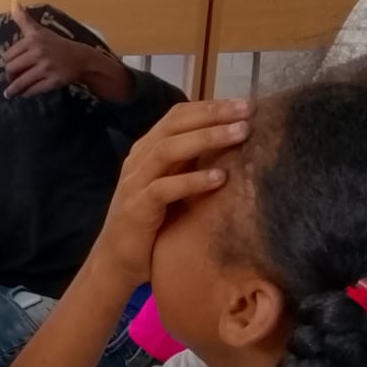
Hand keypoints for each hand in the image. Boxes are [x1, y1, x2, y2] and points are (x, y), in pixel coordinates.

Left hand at [2, 1, 97, 97]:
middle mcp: (39, 53)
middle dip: (9, 76)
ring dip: (13, 89)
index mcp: (32, 40)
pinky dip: (26, 93)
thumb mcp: (39, 30)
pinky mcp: (53, 81)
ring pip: (20, 82)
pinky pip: (33, 90)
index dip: (7, 62)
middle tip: (11, 79)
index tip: (10, 66)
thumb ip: (24, 19)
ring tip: (10, 92)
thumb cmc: (56, 44)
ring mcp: (46, 68)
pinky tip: (24, 93)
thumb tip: (14, 0)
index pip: (8, 56)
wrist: (81, 58)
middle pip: (11, 69)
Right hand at [88, 98, 251, 288]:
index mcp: (147, 150)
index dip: (210, 106)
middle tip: (248, 111)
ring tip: (240, 134)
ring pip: (169, 149)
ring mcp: (135, 183)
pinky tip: (221, 178)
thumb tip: (232, 144)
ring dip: (207, 139)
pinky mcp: (137, 208)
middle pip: (174, 125)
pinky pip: (165, 188)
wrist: (117, 261)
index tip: (245, 104)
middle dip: (213, 114)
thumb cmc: (152, 224)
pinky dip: (193, 181)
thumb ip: (191, 164)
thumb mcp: (173, 186)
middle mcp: (139, 160)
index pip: (178, 116)